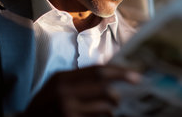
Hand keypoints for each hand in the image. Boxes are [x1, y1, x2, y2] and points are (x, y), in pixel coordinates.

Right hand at [23, 65, 140, 116]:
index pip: (98, 71)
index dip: (120, 72)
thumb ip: (79, 79)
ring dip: (111, 110)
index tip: (136, 75)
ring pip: (105, 108)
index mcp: (61, 78)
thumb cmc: (45, 105)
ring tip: (107, 110)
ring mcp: (68, 110)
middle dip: (118, 94)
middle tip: (124, 97)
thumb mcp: (56, 86)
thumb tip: (112, 72)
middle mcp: (64, 93)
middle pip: (105, 88)